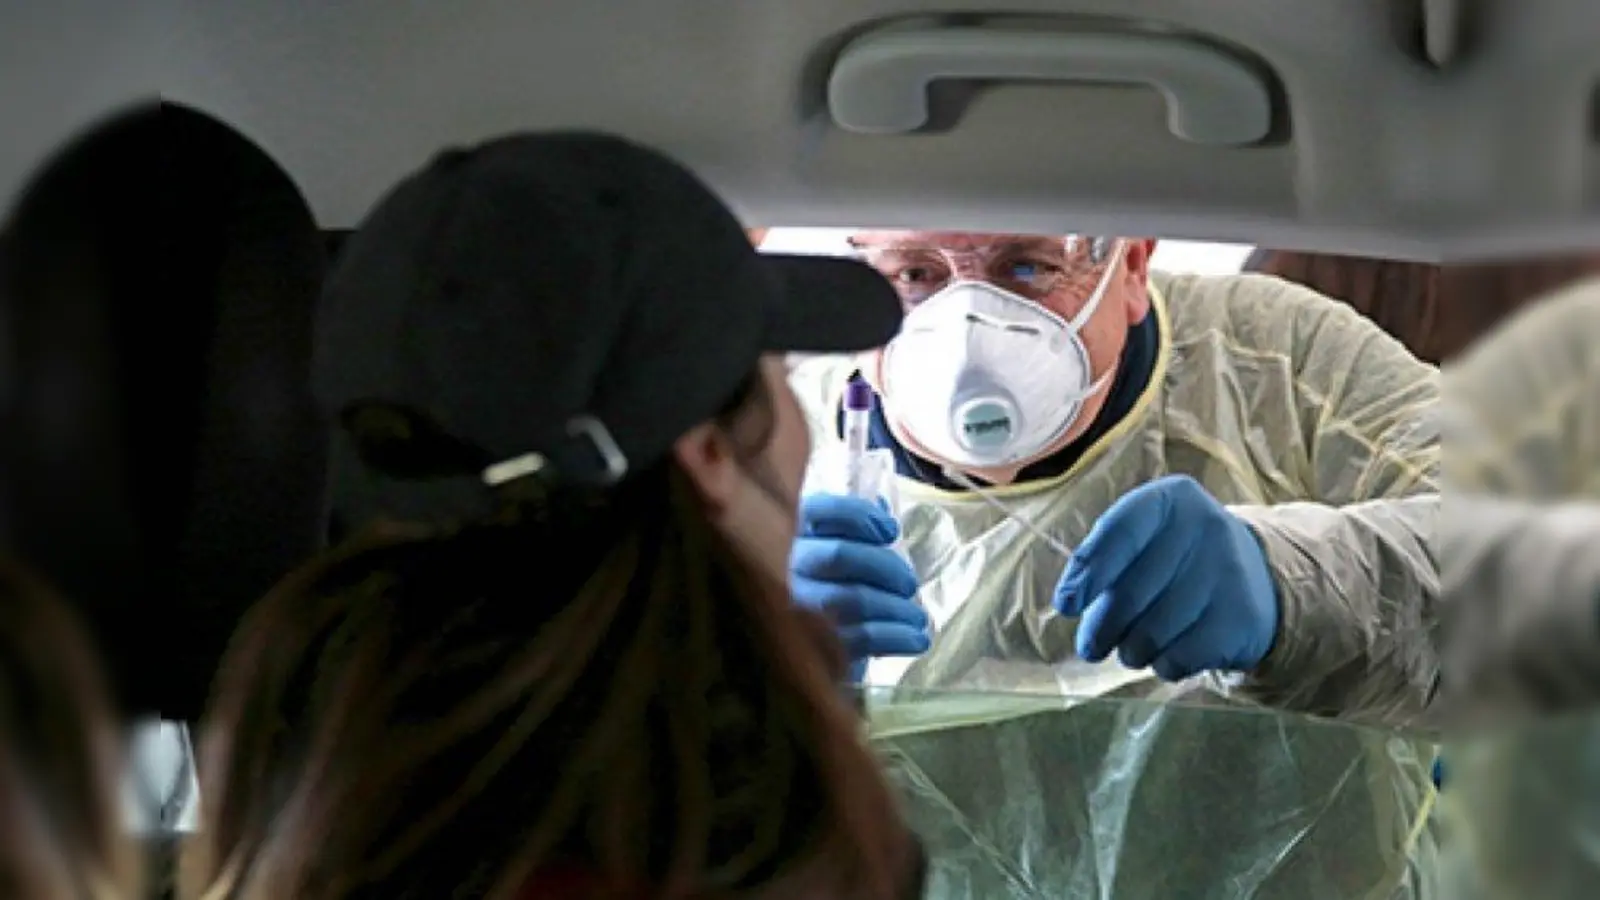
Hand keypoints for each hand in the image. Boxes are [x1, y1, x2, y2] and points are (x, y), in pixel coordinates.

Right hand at [791, 494, 928, 681]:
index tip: (890, 530)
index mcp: (786, 535)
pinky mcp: (810, 648)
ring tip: (918, 618)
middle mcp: (783, 567)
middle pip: (841, 555)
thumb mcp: (821, 554)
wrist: (783, 664)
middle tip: (909, 584)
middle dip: (885, 567)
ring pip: (854, 598)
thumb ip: (846, 530)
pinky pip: (862, 636)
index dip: (860, 516)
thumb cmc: (811, 594)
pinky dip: (896, 637)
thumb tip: (884, 507)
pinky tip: (916, 640)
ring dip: (897, 608)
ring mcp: (794, 608)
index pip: (819, 511)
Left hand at [1053, 475, 1279, 680]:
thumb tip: (1069, 601)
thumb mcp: (1142, 540)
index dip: (1088, 572)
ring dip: (1131, 651)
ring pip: (1152, 634)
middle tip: (1090, 647)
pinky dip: (1163, 664)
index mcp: (1172, 498)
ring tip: (1131, 649)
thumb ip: (1102, 560)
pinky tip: (1166, 654)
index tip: (1066, 605)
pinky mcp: (1242, 617)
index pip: (1120, 533)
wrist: (1254, 577)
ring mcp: (1229, 572)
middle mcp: (1206, 527)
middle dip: (1101, 629)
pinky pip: (1180, 657)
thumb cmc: (1173, 558)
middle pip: (1131, 594)